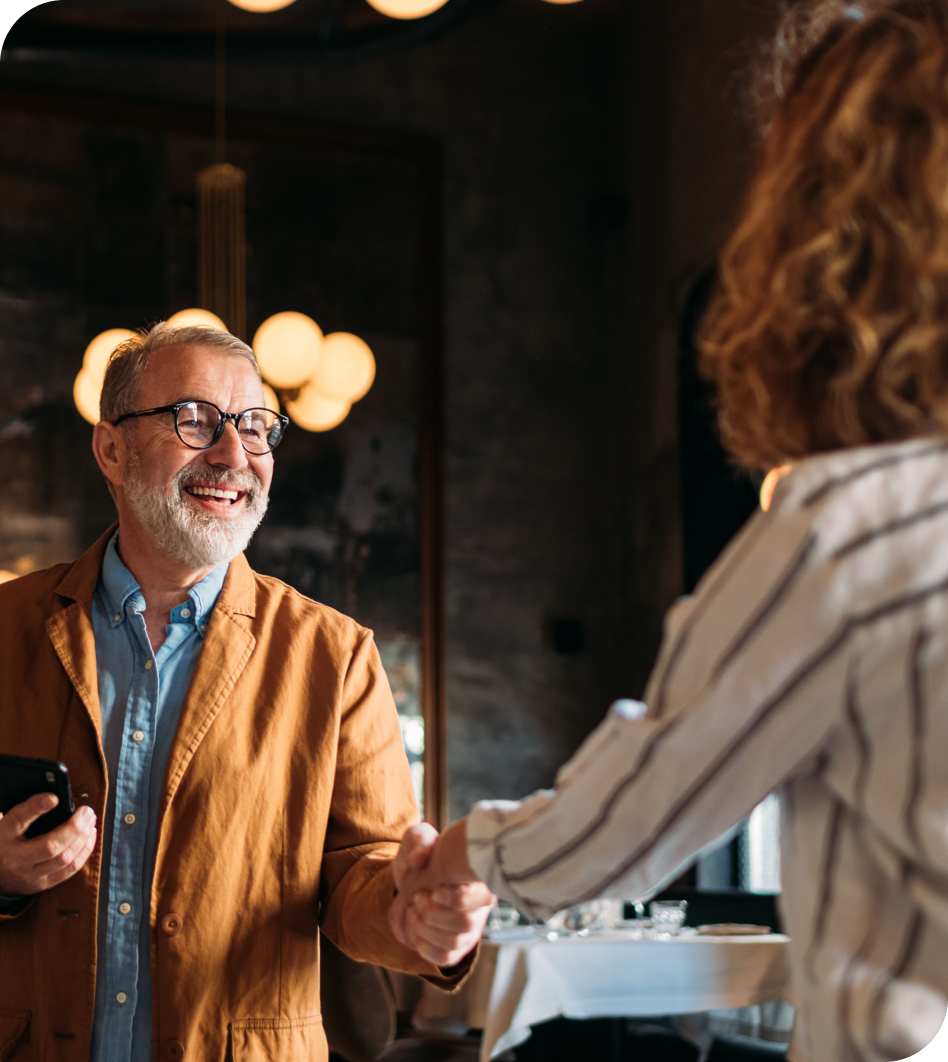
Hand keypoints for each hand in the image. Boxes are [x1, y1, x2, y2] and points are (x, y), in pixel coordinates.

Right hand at [0, 794, 96, 895]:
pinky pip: (70, 869)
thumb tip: (53, 795)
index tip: (54, 797)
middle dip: (74, 827)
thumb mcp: (6, 824)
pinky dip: (85, 850)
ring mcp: (30, 875)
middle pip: (50, 846)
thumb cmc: (5, 841)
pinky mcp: (43, 884)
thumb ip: (25, 811)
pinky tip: (90, 835)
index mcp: (3, 836)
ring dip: (83, 837)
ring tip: (90, 820)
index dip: (36, 807)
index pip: (18, 820)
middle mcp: (16, 858)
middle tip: (87, 811)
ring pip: (64, 858)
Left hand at [389, 819, 494, 967]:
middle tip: (418, 898)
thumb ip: (418, 841)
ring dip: (426, 928)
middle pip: (468, 923)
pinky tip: (416, 928)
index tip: (435, 890)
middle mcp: (480, 907)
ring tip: (414, 910)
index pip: (482, 897)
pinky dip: (426, 947)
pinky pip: (446, 958)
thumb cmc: (422, 857)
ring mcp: (470, 930)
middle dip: (434, 913)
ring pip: (455, 942)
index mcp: (478, 879)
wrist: (410, 880)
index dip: (458, 900)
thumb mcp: (417, 839)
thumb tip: (420, 858)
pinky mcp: (456, 947)